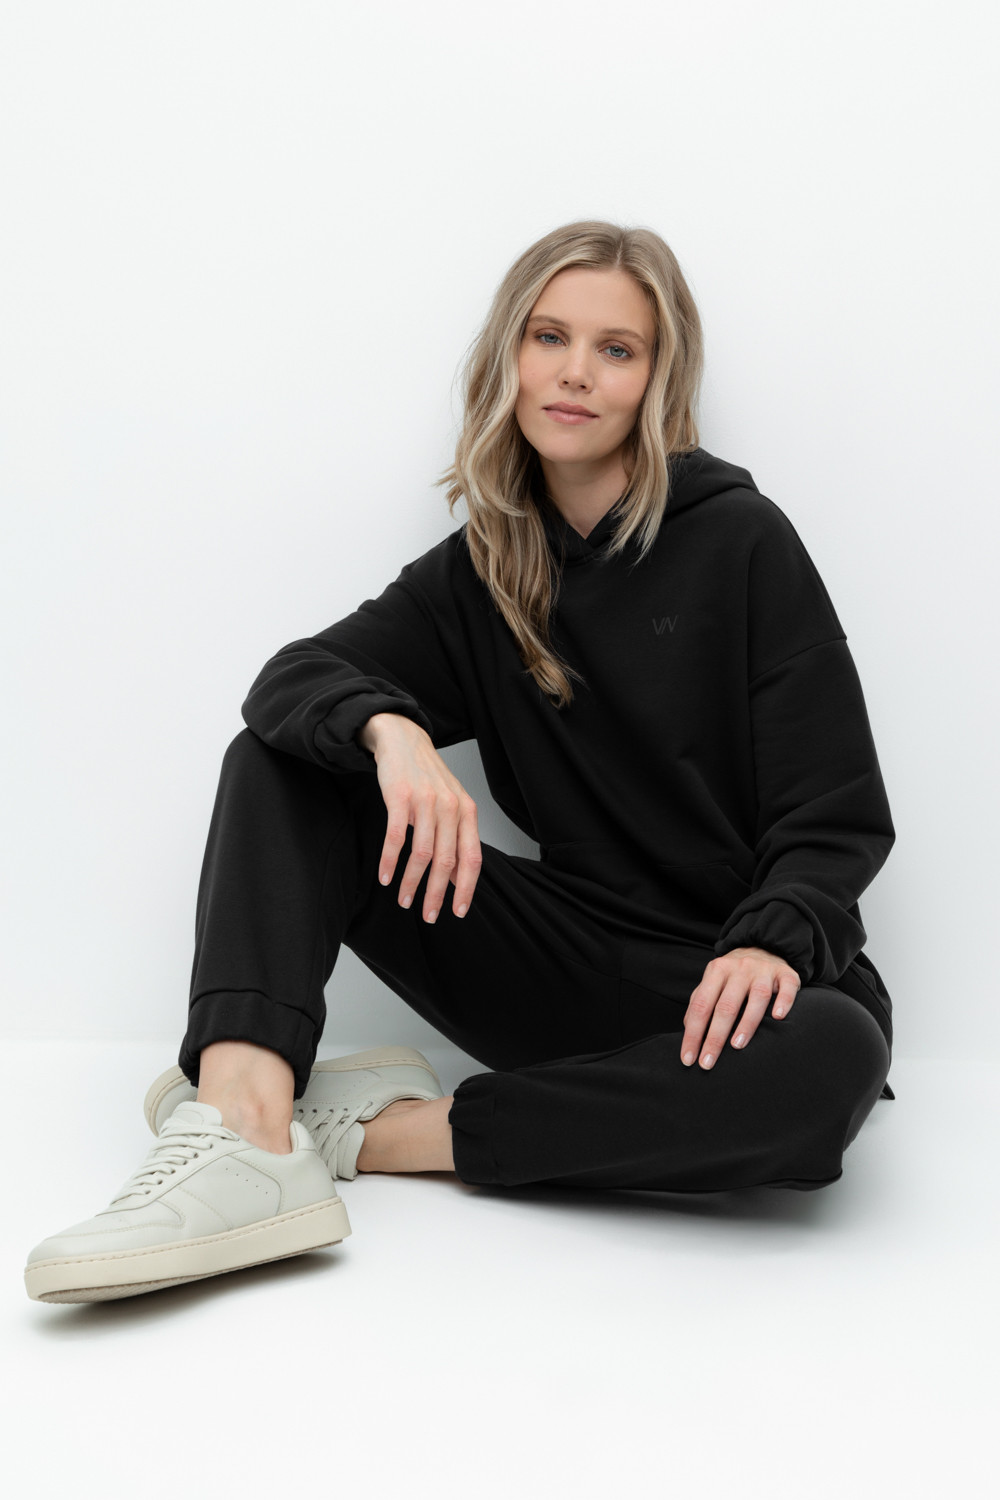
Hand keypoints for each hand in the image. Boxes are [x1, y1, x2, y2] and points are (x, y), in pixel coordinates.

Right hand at [358, 712, 481, 922]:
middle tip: (429, 916)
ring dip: (411, 882)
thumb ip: (457, 840)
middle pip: (447, 861)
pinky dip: (390, 861)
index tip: (458, 911)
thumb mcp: (451, 806)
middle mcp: (451, 807)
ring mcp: (426, 801)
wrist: (404, 740)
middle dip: (437, 893)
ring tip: (403, 899)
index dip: (467, 888)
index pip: (472, 857)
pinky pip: (396, 837)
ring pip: (422, 853)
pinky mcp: (400, 797)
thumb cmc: (427, 778)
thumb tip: (460, 880)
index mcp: (467, 811)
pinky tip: (385, 877)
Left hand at [680, 946, 800, 1069]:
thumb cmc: (735, 973)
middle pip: (725, 1005)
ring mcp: (764, 971)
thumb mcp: (714, 980)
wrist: (765, 946)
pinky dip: (783, 1002)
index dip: (693, 1033)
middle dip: (715, 1037)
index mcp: (717, 971)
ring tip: (737, 1046)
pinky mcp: (787, 974)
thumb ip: (700, 1001)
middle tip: (708, 1063)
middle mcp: (739, 969)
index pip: (701, 1005)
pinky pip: (787, 988)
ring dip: (747, 1023)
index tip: (688, 1058)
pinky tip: (779, 1018)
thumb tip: (688, 1029)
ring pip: (756, 997)